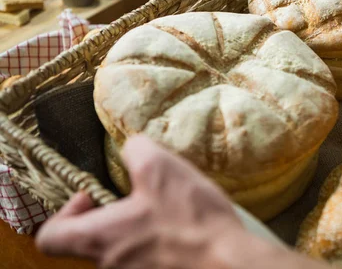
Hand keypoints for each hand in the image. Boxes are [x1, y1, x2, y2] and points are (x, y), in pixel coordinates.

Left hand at [36, 136, 319, 268]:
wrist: (230, 262)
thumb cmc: (191, 219)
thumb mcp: (160, 167)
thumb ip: (135, 149)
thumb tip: (131, 147)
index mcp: (98, 238)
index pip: (49, 238)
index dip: (64, 212)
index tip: (93, 196)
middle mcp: (109, 265)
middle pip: (92, 240)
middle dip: (114, 214)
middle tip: (143, 196)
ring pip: (123, 250)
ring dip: (139, 228)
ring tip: (170, 210)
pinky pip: (147, 259)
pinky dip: (158, 243)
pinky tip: (184, 228)